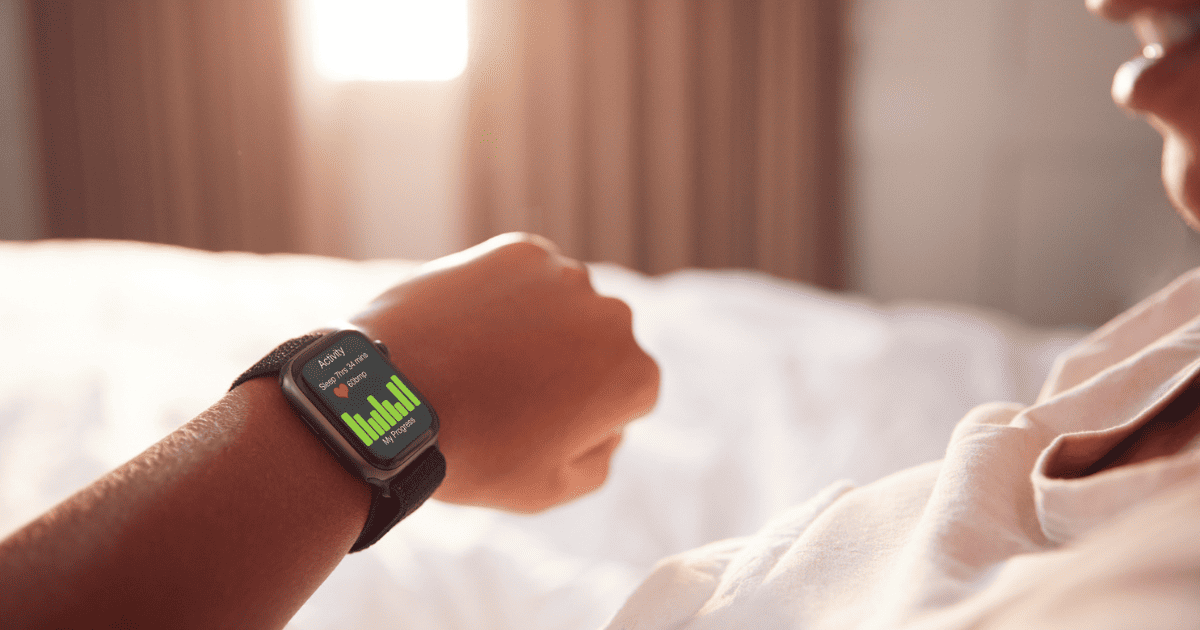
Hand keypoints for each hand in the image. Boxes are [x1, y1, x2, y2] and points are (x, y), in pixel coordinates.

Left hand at [349, 233, 659, 511]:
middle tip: (508, 397)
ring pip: (565, 307)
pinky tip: (468, 330)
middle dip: (569, 367)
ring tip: (480, 364)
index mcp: (633, 375)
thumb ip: (600, 459)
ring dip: (539, 329)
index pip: (626, 398)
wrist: (390, 396)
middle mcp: (614, 316)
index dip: (583, 420)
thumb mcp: (550, 489)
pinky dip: (505, 299)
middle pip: (600, 346)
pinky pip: (525, 279)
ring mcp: (566, 275)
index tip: (537, 429)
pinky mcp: (519, 250)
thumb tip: (606, 425)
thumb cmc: (472, 452)